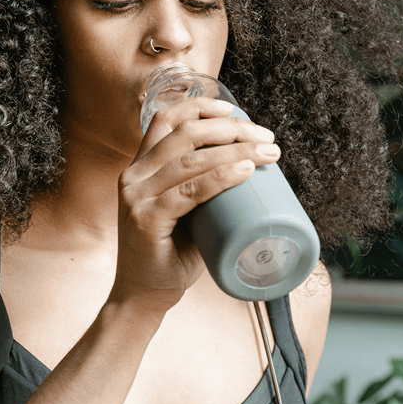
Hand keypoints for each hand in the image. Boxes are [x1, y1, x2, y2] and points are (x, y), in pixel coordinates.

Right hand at [110, 97, 279, 313]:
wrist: (143, 296)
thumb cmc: (170, 255)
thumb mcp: (184, 212)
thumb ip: (201, 189)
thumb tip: (249, 168)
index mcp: (140, 167)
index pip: (166, 119)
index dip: (200, 106)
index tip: (235, 109)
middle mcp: (134, 175)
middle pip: (186, 134)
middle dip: (232, 129)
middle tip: (266, 138)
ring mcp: (137, 197)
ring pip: (192, 159)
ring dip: (237, 151)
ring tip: (268, 154)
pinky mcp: (146, 219)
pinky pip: (189, 192)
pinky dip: (220, 177)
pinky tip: (244, 171)